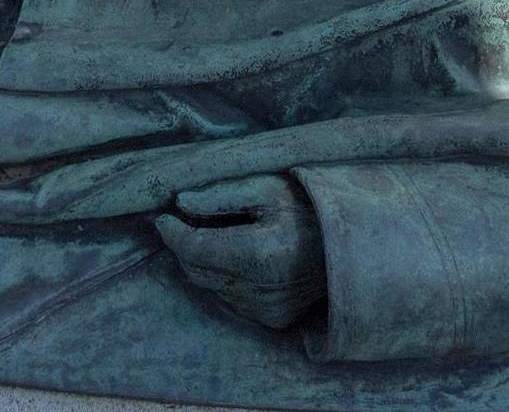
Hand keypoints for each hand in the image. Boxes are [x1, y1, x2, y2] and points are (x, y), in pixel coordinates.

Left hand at [154, 175, 324, 329]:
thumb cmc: (308, 208)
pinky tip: (241, 256)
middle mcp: (260, 290)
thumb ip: (220, 196)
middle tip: (184, 220)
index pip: (195, 249)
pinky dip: (226, 277)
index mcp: (258, 254)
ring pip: (211, 286)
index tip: (162, 217)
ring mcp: (266, 310)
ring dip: (204, 262)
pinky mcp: (272, 319)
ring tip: (218, 234)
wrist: (347, 245)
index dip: (173, 233)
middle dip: (184, 246)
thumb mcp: (266, 188)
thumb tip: (180, 203)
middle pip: (197, 271)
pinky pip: (231, 298)